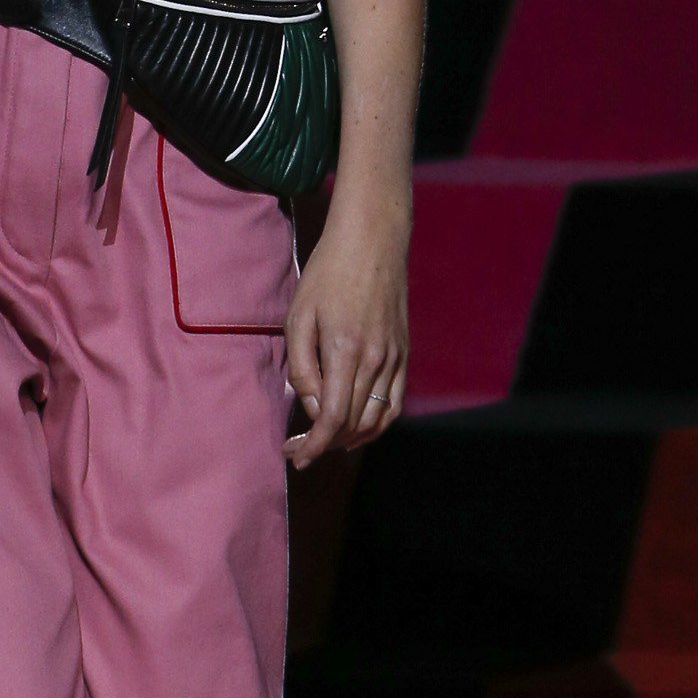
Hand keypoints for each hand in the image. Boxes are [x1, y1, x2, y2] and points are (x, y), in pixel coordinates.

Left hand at [283, 213, 407, 465]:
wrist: (373, 242)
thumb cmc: (327, 275)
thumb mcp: (299, 316)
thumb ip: (302, 367)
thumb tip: (312, 407)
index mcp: (346, 350)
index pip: (334, 418)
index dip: (314, 445)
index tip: (294, 455)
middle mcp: (376, 360)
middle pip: (354, 424)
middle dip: (324, 445)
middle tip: (298, 448)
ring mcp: (394, 358)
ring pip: (377, 419)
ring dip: (349, 440)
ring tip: (323, 442)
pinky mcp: (403, 354)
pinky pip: (394, 404)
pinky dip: (376, 424)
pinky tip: (354, 428)